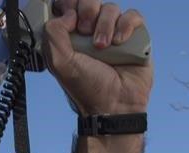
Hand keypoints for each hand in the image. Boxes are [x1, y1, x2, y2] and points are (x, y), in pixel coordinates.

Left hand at [43, 0, 153, 115]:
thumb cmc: (87, 88)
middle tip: (86, 31)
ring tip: (103, 47)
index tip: (69, 14)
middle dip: (87, 10)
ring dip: (105, 24)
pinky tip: (120, 43)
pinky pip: (133, 16)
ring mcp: (114, 32)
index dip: (69, 4)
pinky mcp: (134, 37)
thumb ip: (53, 33)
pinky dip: (126, 26)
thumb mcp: (59, 62)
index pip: (70, 4)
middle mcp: (93, 31)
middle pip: (90, 1)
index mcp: (72, 35)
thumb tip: (69, 13)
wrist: (113, 105)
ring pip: (111, 8)